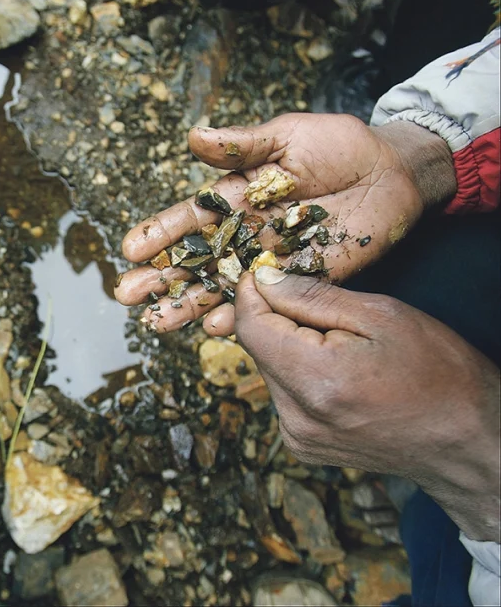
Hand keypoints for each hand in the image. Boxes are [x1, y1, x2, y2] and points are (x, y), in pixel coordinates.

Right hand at [114, 113, 456, 335]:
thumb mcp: (288, 136)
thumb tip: (193, 137)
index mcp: (236, 198)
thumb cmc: (339, 145)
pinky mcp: (302, 279)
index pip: (190, 219)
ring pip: (222, 288)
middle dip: (161, 278)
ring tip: (157, 323)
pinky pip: (267, 303)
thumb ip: (242, 144)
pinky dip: (240, 316)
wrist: (393, 171)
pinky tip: (215, 327)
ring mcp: (271, 260)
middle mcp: (245, 234)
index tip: (129, 249)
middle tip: (127, 295)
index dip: (160, 232)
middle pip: (196, 261)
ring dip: (190, 305)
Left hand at [235, 266, 499, 541]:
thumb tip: (263, 279)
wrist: (469, 441)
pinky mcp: (303, 446)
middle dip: (278, 320)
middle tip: (322, 309)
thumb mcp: (382, 315)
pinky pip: (284, 395)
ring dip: (291, 348)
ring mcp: (298, 437)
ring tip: (341, 347)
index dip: (252, 294)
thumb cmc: (439, 372)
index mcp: (316, 381)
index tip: (263, 272)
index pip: (249, 327)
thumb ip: (311, 297)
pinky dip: (300, 375)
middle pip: (258, 349)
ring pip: (270, 370)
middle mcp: (298, 416)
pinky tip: (338, 374)